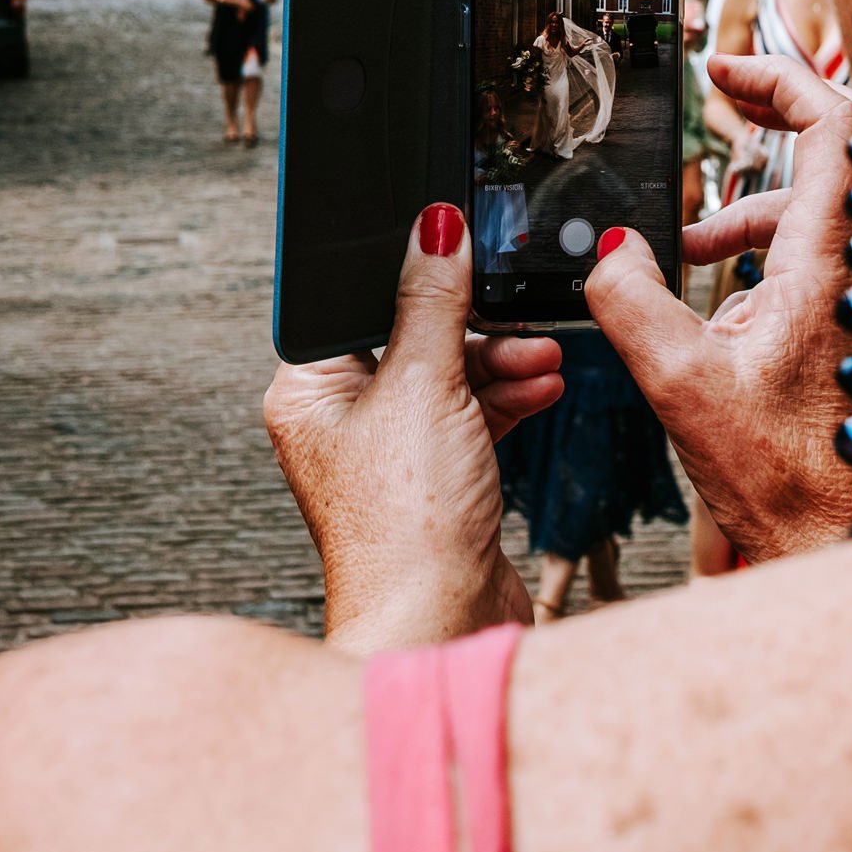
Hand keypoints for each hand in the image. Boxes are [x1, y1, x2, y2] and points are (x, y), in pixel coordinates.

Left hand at [264, 205, 564, 653]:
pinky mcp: (438, 478)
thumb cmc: (406, 524)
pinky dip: (508, 399)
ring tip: (540, 360)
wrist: (442, 624)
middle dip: (473, 326)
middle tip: (515, 316)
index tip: (456, 246)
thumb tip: (433, 227)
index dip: (409, 275)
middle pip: (411, 336)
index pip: (357, 302)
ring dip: (501, 363)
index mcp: (309, 391)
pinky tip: (542, 385)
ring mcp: (393, 453)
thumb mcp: (422, 386)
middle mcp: (343, 420)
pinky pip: (474, 415)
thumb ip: (433, 300)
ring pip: (450, 376)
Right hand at [586, 53, 851, 562]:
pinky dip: (759, 250)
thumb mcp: (681, 381)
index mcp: (830, 260)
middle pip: (827, 152)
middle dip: (763, 122)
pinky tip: (714, 291)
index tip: (728, 69)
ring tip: (686, 240)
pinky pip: (812, 254)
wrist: (838, 534)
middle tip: (715, 101)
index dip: (780, 78)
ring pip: (813, 210)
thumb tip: (608, 251)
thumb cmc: (786, 475)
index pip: (834, 125)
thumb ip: (631, 299)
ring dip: (747, 206)